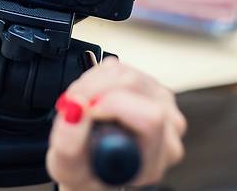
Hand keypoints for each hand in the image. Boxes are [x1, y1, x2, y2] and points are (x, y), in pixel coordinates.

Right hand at [47, 58, 185, 190]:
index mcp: (157, 154)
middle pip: (134, 85)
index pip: (150, 117)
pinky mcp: (148, 84)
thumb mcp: (68, 169)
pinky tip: (91, 96)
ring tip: (79, 104)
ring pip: (124, 71)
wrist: (92, 163)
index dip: (112, 105)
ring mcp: (162, 101)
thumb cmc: (89, 170)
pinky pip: (119, 66)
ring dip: (92, 83)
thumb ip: (69, 144)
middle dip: (93, 89)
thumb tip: (75, 109)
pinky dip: (96, 76)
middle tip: (71, 105)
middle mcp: (168, 126)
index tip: (84, 111)